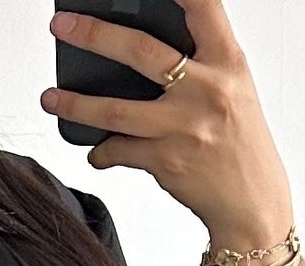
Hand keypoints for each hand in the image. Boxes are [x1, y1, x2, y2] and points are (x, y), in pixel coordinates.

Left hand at [43, 0, 292, 255]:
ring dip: (75, 104)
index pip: (204, 6)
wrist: (253, 206)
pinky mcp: (166, 162)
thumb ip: (202, 62)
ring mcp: (183, 127)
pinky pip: (119, 151)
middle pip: (141, 51)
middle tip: (62, 27)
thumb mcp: (235, 89)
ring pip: (115, 109)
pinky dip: (101, 151)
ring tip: (50, 98)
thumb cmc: (241, 145)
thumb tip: (146, 43)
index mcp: (228, 62)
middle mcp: (207, 89)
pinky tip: (96, 150)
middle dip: (94, 35)